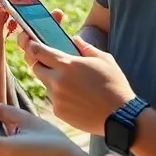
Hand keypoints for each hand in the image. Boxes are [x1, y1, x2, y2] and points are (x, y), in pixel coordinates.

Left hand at [13, 13, 134, 134]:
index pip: (38, 51)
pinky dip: (60, 97)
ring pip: (45, 85)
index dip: (34, 47)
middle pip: (35, 68)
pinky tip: (77, 98)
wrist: (121, 116)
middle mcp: (57, 81)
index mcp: (67, 64)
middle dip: (41, 64)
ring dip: (52, 81)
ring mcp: (56, 98)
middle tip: (54, 65)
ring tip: (73, 85)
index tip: (34, 46)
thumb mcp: (104, 59)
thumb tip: (75, 39)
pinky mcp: (58, 112)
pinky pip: (53, 100)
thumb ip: (86, 47)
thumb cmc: (115, 85)